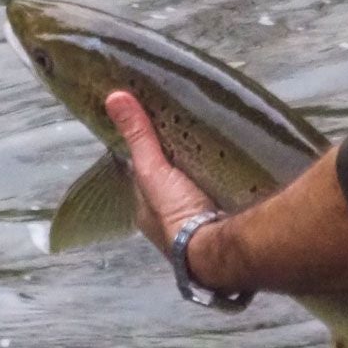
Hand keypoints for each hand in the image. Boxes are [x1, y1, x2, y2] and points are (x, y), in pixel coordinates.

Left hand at [104, 90, 215, 254]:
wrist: (215, 249)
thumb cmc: (176, 213)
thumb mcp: (153, 170)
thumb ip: (139, 136)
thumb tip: (113, 98)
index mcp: (146, 210)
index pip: (144, 175)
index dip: (150, 154)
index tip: (160, 130)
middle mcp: (167, 220)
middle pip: (171, 182)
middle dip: (180, 165)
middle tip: (194, 137)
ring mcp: (195, 224)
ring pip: (196, 190)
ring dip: (203, 175)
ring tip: (217, 148)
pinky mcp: (221, 223)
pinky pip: (219, 196)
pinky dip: (223, 184)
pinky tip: (234, 170)